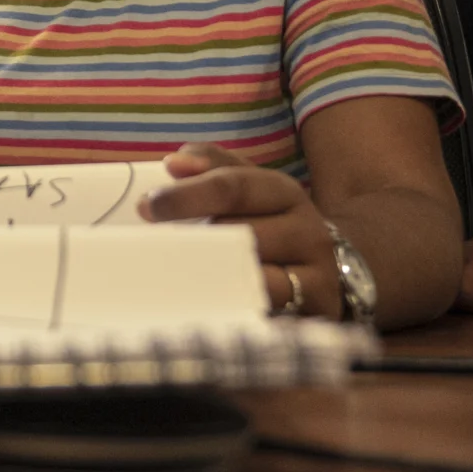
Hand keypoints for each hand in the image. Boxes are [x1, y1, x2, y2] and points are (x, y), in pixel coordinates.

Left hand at [137, 143, 340, 317]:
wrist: (326, 273)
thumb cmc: (268, 227)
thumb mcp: (247, 189)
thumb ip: (212, 167)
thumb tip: (174, 162)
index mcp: (282, 191)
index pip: (231, 187)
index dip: (186, 196)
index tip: (146, 207)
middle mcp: (307, 228)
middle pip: (240, 233)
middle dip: (193, 242)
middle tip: (153, 252)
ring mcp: (318, 271)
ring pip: (254, 273)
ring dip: (211, 278)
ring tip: (175, 281)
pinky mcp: (319, 307)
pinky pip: (270, 309)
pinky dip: (237, 307)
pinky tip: (208, 307)